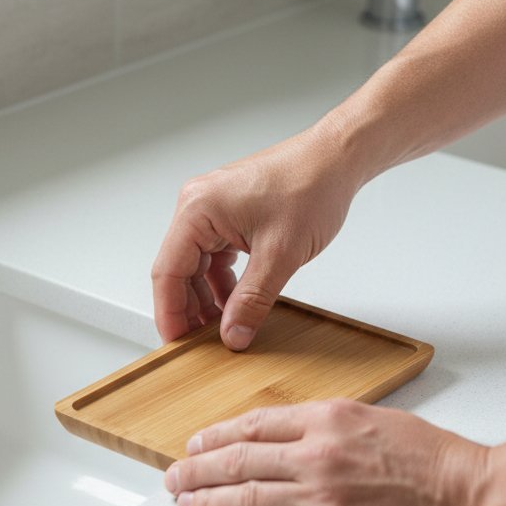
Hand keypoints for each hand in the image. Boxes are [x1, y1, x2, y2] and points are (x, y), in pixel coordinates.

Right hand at [152, 125, 355, 348]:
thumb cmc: (311, 187)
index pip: (168, 272)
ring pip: (198, 265)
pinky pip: (216, 255)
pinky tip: (237, 303)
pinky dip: (224, 281)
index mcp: (197, 210)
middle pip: (179, 270)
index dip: (170, 313)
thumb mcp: (280, 255)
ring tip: (223, 328)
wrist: (337, 160)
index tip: (177, 344)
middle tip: (201, 345)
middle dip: (190, 309)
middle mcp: (198, 206)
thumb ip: (252, 301)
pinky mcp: (230, 214)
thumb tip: (232, 334)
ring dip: (209, 297)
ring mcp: (213, 208)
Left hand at [164, 400, 491, 505]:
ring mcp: (321, 501)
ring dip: (205, 501)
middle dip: (196, 469)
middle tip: (174, 477)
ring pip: (243, 497)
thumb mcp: (381, 422)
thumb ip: (334, 427)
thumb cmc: (441, 465)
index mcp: (330, 421)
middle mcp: (318, 456)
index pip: (254, 425)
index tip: (196, 444)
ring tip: (184, 505)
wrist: (478, 503)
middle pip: (237, 460)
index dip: (216, 436)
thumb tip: (297, 437)